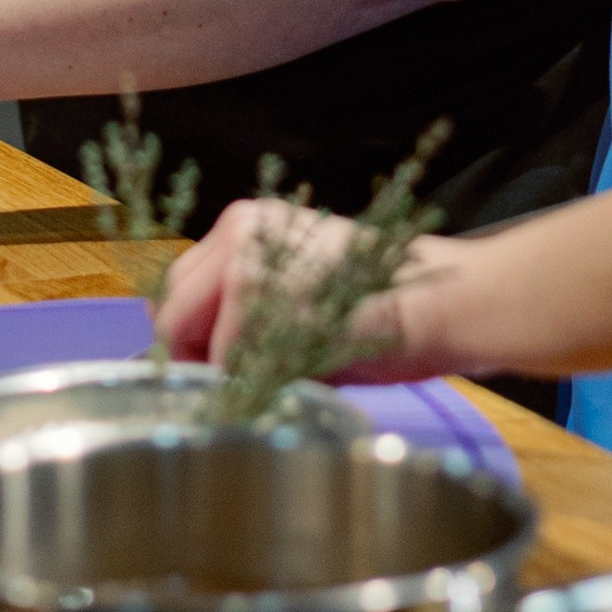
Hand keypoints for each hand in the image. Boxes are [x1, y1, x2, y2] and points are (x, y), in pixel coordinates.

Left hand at [155, 196, 445, 379]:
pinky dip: (246, 384)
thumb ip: (249, 313)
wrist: (440, 301)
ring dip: (217, 370)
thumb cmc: (387, 307)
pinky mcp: (254, 292)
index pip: (183, 286)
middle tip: (232, 389)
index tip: (217, 370)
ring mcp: (243, 257)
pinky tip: (291, 379)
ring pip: (185, 334)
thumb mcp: (306, 293)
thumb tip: (202, 363)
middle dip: (192, 356)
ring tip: (268, 383)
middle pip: (171, 307)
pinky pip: (222, 362)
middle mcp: (238, 228)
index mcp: (250, 222)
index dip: (193, 337)